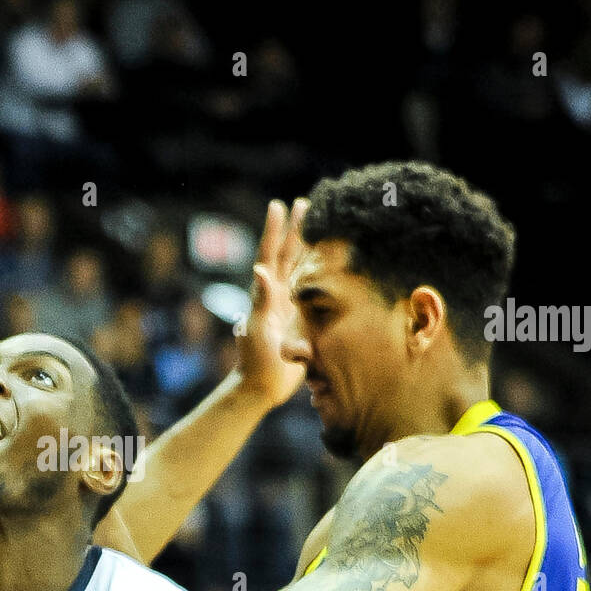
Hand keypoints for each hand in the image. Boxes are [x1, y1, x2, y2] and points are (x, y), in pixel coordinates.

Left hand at [233, 198, 309, 408]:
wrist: (262, 386)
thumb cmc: (254, 358)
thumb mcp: (256, 327)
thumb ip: (260, 299)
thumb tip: (259, 269)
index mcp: (266, 292)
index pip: (270, 255)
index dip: (275, 231)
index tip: (279, 205)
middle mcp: (279, 294)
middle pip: (289, 255)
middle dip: (296, 230)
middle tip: (306, 204)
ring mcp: (292, 305)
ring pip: (303, 269)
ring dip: (310, 247)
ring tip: (322, 226)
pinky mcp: (304, 319)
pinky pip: (317, 291)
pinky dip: (324, 275)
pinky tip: (336, 265)